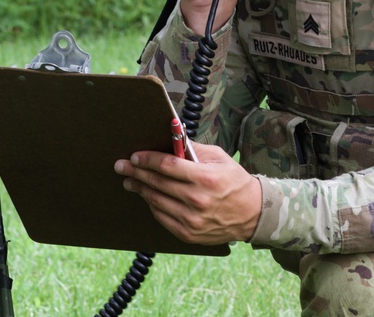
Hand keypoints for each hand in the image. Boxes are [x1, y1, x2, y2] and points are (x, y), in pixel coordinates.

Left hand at [114, 141, 261, 245]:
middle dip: (136, 173)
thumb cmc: (235, 181)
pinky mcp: (188, 233)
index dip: (148, 160)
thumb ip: (194, 150)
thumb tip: (171, 140)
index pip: (168, 166)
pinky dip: (152, 205)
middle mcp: (197, 199)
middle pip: (157, 183)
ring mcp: (192, 219)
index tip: (135, 156)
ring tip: (130, 181)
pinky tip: (147, 196)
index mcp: (205, 177)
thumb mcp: (220, 158)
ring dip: (140, 189)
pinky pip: (162, 217)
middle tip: (121, 166)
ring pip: (156, 201)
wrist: (252, 213)